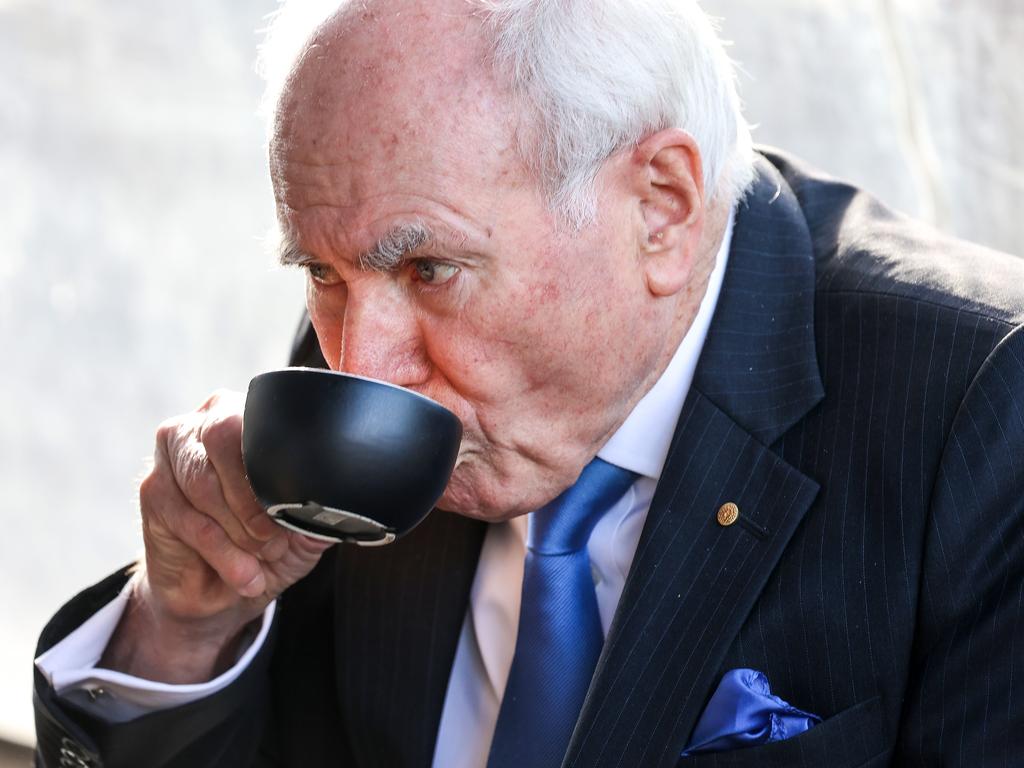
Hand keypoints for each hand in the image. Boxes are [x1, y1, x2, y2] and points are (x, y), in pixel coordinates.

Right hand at [101, 390, 332, 682]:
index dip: (278, 465)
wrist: (223, 595)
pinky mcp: (153, 487)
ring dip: (237, 530)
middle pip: (225, 436)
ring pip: (203, 480)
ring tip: (261, 559)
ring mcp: (175, 450)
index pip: (265, 419)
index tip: (293, 510)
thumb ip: (325, 507)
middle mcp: (211, 420)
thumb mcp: (307, 530)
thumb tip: (346, 497)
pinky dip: (219, 551)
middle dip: (253, 499)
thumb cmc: (269, 549)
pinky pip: (186, 516)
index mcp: (256, 417)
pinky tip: (242, 574)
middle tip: (273, 539)